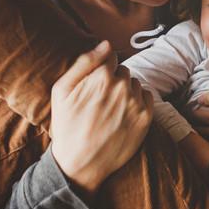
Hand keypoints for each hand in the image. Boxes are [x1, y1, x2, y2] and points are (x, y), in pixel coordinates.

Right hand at [50, 41, 152, 194]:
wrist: (80, 163)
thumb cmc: (67, 126)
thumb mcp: (61, 90)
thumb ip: (84, 62)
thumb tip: (106, 44)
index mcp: (102, 76)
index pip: (110, 57)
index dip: (101, 70)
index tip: (94, 84)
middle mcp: (123, 86)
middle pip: (123, 71)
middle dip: (114, 80)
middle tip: (100, 100)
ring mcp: (136, 103)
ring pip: (135, 84)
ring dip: (127, 91)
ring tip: (111, 110)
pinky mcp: (146, 118)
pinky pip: (147, 97)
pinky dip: (138, 102)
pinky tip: (123, 115)